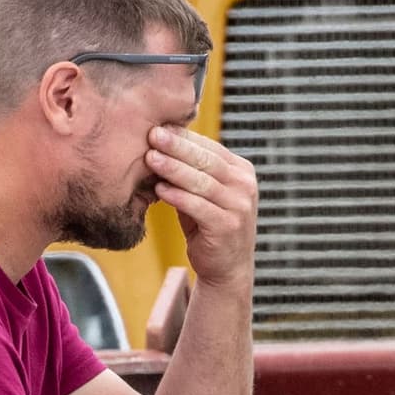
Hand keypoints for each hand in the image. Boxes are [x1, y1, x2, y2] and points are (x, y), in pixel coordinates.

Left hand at [147, 126, 257, 290]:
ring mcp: (239, 206)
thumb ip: (189, 173)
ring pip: (201, 182)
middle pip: (206, 160)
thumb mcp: (203, 195)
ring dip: (173, 169)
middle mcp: (244, 185)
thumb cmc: (208, 226)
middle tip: (153, 134)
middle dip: (177, 146)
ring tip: (150, 158)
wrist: (227, 268)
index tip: (159, 127)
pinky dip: (178, 197)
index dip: (184, 137)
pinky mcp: (227, 226)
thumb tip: (158, 146)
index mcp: (241, 171)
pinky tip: (159, 189)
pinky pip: (198, 207)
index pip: (210, 148)